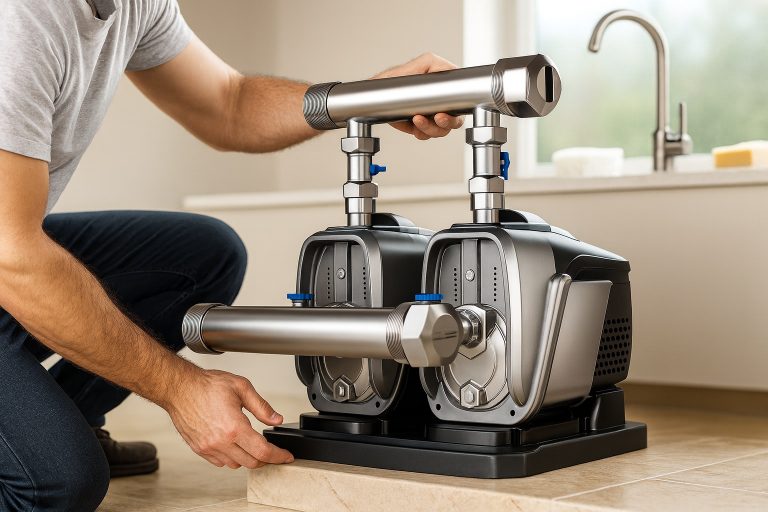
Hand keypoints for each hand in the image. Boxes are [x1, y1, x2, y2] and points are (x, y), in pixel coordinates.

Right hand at [164, 368, 293, 468]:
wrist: (180, 388)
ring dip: (248, 458)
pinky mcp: (199, 449)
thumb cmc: (207, 385)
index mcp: (234, 427)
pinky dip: (231, 458)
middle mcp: (221, 442)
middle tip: (273, 451)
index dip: (279, 456)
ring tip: (252, 445)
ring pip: (235, 465)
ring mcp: (208, 448)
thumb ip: (262, 407)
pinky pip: (220, 462)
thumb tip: (276, 419)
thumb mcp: (242, 388)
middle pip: (251, 462)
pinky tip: (234, 445)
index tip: (286, 457)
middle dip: (266, 459)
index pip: (263, 451)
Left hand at [372, 53, 464, 139]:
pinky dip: (421, 133)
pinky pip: (427, 135)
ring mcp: (432, 114)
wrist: (377, 96)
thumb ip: (437, 65)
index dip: (457, 109)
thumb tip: (450, 71)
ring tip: (416, 120)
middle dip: (445, 123)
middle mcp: (441, 101)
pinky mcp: (422, 124)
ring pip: (442, 130)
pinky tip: (413, 126)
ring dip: (430, 128)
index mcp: (444, 86)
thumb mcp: (421, 64)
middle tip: (436, 118)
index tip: (443, 113)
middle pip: (456, 120)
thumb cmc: (396, 78)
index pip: (462, 100)